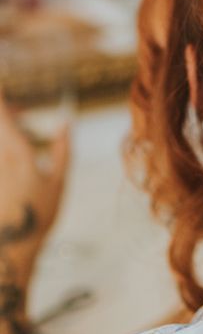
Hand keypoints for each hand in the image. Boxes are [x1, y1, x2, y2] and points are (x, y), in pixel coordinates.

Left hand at [0, 92, 68, 252]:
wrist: (10, 246)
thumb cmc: (38, 215)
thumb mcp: (58, 183)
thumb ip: (61, 150)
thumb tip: (66, 123)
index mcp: (18, 154)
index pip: (4, 117)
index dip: (3, 101)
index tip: (1, 87)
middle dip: (2, 114)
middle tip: (12, 110)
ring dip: (3, 133)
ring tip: (15, 137)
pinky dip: (3, 152)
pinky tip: (11, 162)